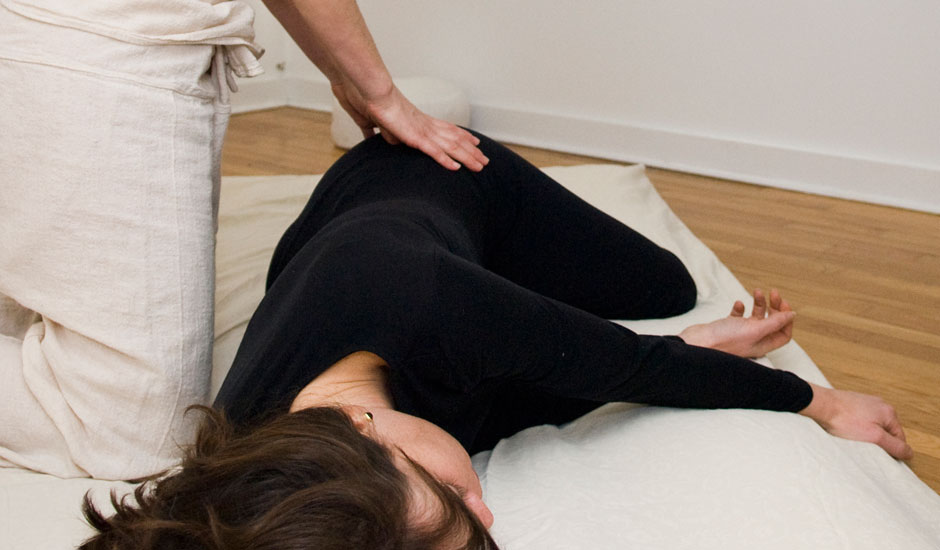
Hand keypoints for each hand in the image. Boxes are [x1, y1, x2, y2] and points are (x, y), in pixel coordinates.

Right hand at [332, 81, 488, 171]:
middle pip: (455, 139)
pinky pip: (434, 151)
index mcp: (422, 120)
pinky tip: (456, 168)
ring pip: (451, 146)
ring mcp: (423, 131)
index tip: (476, 142)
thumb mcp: (385, 122)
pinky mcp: (415, 137)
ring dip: (466, 157)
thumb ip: (389, 131)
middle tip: (485, 160)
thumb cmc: (377, 103)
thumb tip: (387, 138)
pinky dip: (446, 160)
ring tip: (479, 166)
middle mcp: (427, 125)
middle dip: (471, 151)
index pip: (449, 129)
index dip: (463, 136)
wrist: (373, 93)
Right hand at [678, 288, 793, 357]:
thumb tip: (792, 315)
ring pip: (756, 316)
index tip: (783, 304)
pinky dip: (740, 307)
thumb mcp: (754, 330)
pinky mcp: (727, 327)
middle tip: (773, 293)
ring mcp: (740, 333)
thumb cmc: (723, 341)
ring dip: (758, 303)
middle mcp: (754, 340)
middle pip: (771, 323)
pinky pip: (739, 315)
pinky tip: (738, 304)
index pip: (784, 333)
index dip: (787, 319)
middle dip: (774, 307)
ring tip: (756, 292)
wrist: (697, 343)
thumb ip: (775, 322)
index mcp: (763, 344)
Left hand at [800, 383, 912, 459]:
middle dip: (877, 441)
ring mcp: (865, 402)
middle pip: (886, 431)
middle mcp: (879, 404)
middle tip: (864, 447)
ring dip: (865, 435)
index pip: (899, 438)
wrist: (820, 405)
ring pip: (872, 426)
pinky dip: (855, 427)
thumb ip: (894, 446)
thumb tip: (909, 453)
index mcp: (889, 412)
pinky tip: (845, 431)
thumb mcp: (874, 437)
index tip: (878, 456)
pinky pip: (859, 420)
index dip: (891, 450)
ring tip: (852, 438)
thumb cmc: (844, 420)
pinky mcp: (851, 403)